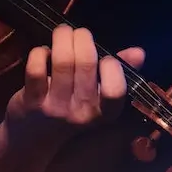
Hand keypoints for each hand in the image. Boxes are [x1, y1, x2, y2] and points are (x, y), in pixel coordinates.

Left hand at [5, 25, 145, 143]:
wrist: (33, 139)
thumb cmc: (71, 109)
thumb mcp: (98, 97)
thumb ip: (119, 72)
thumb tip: (139, 52)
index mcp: (105, 112)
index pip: (115, 89)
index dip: (111, 65)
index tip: (104, 57)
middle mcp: (82, 113)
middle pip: (86, 64)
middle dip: (82, 38)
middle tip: (78, 33)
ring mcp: (56, 108)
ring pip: (62, 61)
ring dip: (62, 38)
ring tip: (62, 32)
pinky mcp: (32, 102)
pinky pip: (37, 68)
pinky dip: (39, 53)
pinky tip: (43, 53)